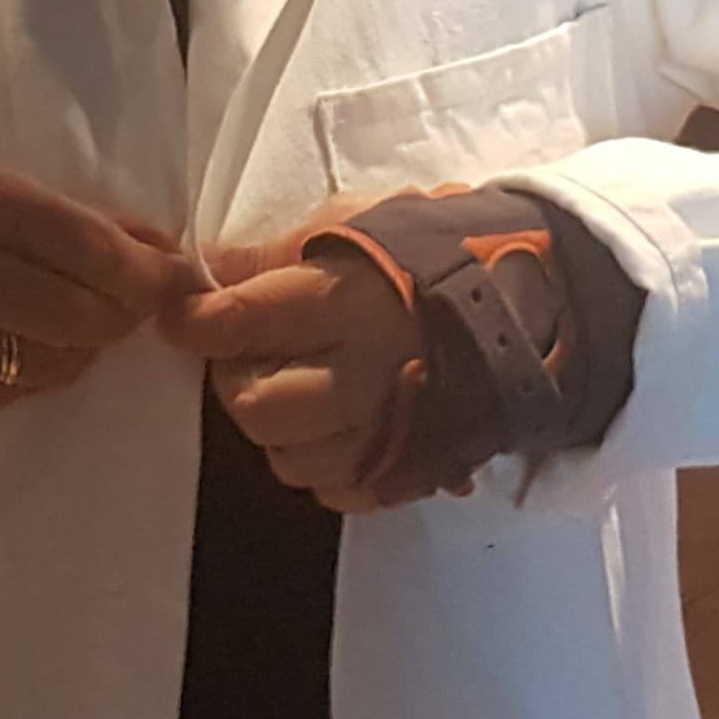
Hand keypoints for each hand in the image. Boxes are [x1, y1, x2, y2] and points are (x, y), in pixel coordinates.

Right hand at [0, 154, 200, 479]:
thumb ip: (51, 219)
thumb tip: (160, 245)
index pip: (87, 236)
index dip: (146, 272)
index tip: (178, 286)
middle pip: (82, 303)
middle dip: (115, 322)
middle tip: (119, 324)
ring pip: (52, 355)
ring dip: (70, 358)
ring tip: (47, 339)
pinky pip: (8, 390)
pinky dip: (22, 386)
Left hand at [166, 201, 441, 511]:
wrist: (535, 303)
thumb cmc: (437, 253)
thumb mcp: (358, 225)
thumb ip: (279, 253)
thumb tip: (209, 272)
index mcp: (349, 303)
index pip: (240, 323)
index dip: (197, 323)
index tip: (182, 318)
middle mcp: (366, 376)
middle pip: (256, 408)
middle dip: (238, 383)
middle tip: (250, 358)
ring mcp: (390, 433)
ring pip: (289, 461)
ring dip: (279, 429)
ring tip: (300, 391)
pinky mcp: (412, 472)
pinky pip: (335, 493)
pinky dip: (323, 465)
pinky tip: (337, 427)